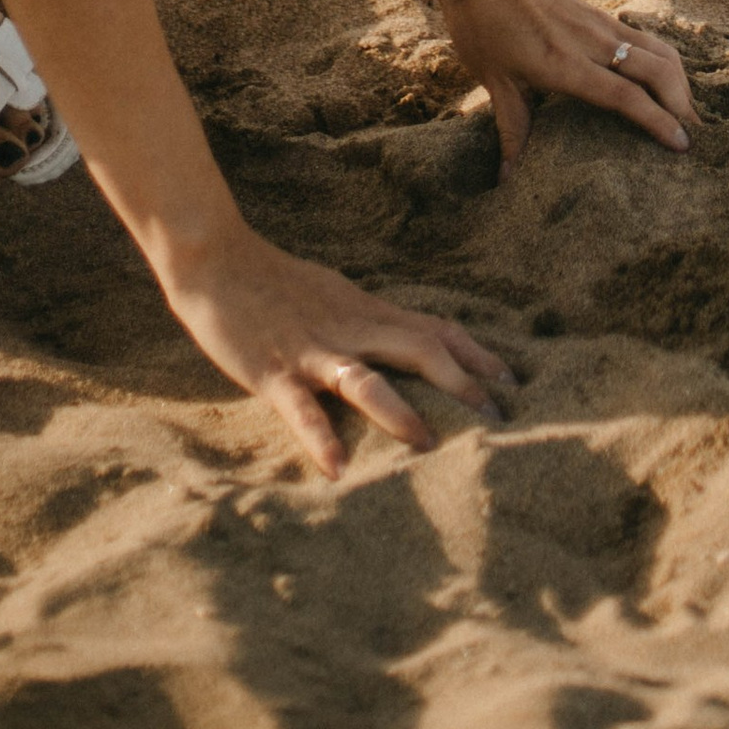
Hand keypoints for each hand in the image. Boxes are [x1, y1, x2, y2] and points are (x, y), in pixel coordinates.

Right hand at [156, 222, 512, 479]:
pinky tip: (337, 471)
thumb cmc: (274, 281)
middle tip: (497, 418)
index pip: (434, 329)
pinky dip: (321, 438)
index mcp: (366, 312)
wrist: (216, 258)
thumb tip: (403, 337)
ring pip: (365, 379)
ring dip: (399, 412)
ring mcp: (313, 350)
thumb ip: (368, 320)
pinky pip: (301, 409)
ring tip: (428, 444)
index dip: (475, 353)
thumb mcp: (334, 295)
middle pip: (418, 350)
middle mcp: (350, 328)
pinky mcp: (273, 371)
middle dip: (460, 383)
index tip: (511, 381)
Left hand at [435, 0, 696, 174]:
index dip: (658, 122)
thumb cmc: (480, 23)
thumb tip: (507, 179)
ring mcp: (599, 24)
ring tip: (686, 111)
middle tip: (694, 135)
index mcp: (564, 64)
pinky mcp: (598, 13)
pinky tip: (663, 79)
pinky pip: (644, 38)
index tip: (682, 146)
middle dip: (683, 103)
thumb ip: (512, 129)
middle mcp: (591, 42)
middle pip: (658, 70)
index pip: (626, 96)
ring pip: (658, 50)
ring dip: (679, 81)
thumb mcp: (493, 80)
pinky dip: (663, 60)